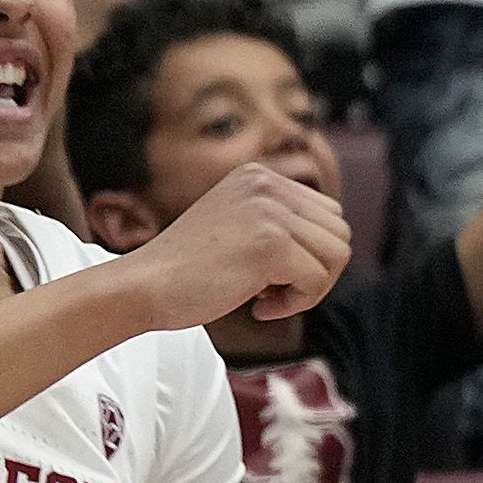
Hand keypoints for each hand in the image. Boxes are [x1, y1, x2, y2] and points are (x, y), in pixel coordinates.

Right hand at [127, 161, 348, 328]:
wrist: (143, 285)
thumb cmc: (185, 269)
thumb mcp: (236, 226)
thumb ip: (277, 224)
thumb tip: (333, 249)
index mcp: (259, 175)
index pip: (327, 214)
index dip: (310, 254)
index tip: (272, 274)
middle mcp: (267, 184)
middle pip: (339, 234)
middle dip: (316, 271)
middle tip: (273, 289)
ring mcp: (270, 210)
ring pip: (336, 257)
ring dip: (308, 289)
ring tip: (266, 297)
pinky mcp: (271, 243)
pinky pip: (317, 282)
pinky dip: (294, 304)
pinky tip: (258, 307)